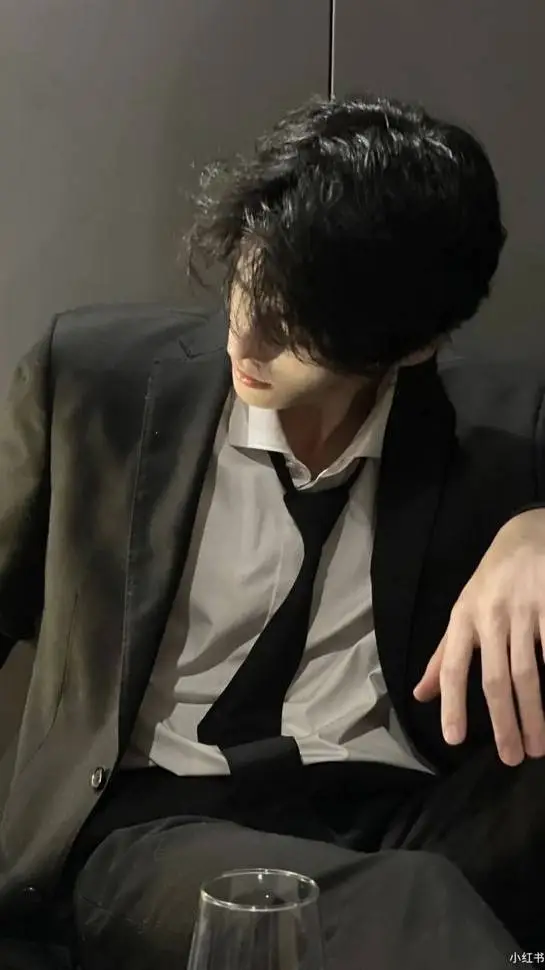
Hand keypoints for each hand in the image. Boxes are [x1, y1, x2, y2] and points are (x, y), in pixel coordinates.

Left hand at [413, 509, 544, 765]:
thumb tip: (421, 695)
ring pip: (529, 672)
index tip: (454, 739)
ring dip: (535, 714)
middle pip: (496, 678)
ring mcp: (525, 609)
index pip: (454, 667)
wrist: (526, 534)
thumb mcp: (462, 612)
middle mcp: (492, 615)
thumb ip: (444, 656)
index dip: (453, 704)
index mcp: (464, 618)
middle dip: (505, 722)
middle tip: (513, 758)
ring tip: (539, 746)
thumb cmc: (491, 581)